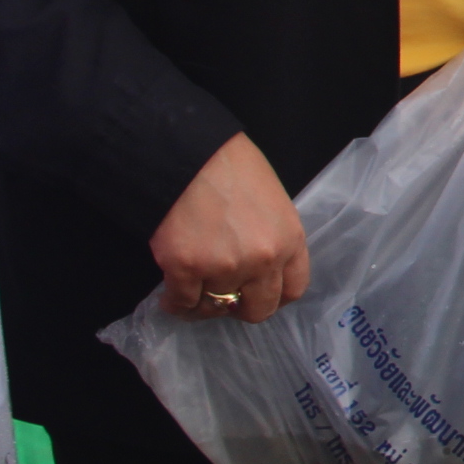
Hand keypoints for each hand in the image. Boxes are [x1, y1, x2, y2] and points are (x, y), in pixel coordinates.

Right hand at [149, 133, 310, 322]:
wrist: (189, 153)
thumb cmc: (232, 167)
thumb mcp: (273, 202)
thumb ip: (273, 238)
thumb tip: (260, 267)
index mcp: (290, 240)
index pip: (293, 290)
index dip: (273, 297)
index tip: (257, 294)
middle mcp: (263, 260)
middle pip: (258, 309)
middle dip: (240, 308)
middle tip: (224, 298)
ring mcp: (224, 267)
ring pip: (215, 308)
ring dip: (204, 305)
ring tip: (193, 294)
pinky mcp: (186, 269)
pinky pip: (182, 303)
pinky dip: (175, 304)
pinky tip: (170, 296)